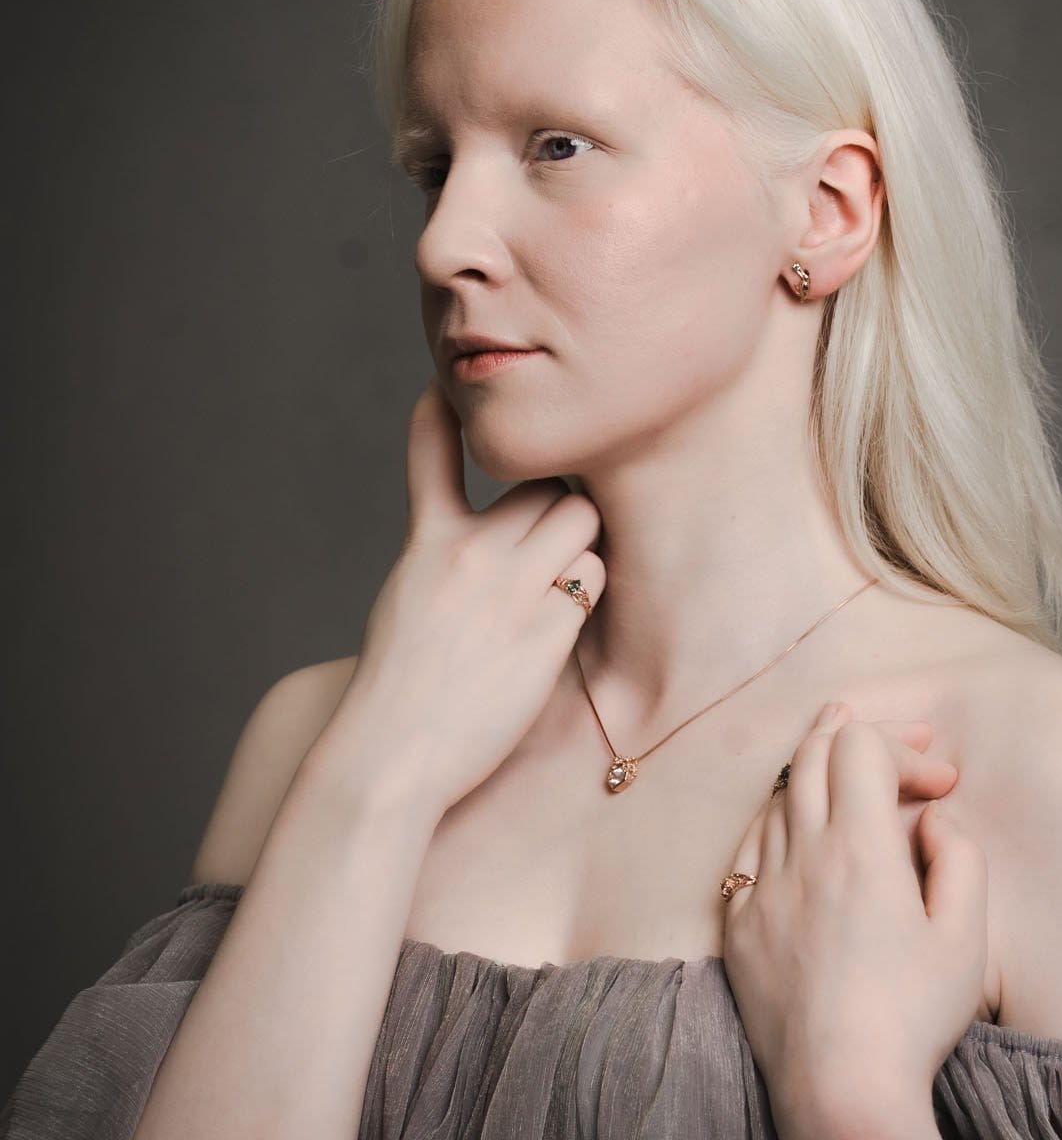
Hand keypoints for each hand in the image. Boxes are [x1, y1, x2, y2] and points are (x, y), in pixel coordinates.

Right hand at [325, 375, 605, 818]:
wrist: (393, 755)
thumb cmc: (400, 686)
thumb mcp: (405, 599)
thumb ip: (445, 557)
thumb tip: (491, 536)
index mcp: (427, 543)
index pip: (435, 453)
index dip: (445, 413)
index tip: (447, 384)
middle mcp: (469, 555)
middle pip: (545, 487)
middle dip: (555, 504)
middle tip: (549, 537)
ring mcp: (510, 591)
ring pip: (579, 523)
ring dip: (578, 546)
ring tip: (555, 583)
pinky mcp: (545, 633)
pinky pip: (590, 582)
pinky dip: (582, 595)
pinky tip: (557, 624)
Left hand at [719, 701, 987, 1139]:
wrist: (840, 1094)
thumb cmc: (913, 1020)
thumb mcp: (965, 937)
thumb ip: (959, 859)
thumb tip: (931, 820)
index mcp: (859, 849)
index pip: (862, 749)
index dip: (905, 749)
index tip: (942, 786)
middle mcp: (800, 856)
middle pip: (811, 756)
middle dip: (854, 733)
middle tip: (891, 739)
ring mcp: (760, 890)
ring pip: (776, 797)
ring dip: (812, 772)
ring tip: (838, 759)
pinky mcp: (738, 927)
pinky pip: (748, 848)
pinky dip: (777, 821)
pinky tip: (794, 827)